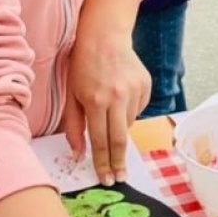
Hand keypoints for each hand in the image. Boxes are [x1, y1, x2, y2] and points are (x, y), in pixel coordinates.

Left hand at [61, 25, 151, 185]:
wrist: (105, 36)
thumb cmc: (82, 66)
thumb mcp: (71, 95)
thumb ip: (74, 126)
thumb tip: (78, 154)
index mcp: (96, 101)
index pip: (101, 141)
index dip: (103, 163)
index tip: (107, 179)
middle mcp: (118, 97)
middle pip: (120, 140)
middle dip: (119, 162)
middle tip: (120, 178)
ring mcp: (135, 91)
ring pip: (129, 124)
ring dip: (119, 128)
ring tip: (110, 112)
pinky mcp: (146, 86)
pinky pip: (138, 110)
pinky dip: (128, 112)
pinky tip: (120, 97)